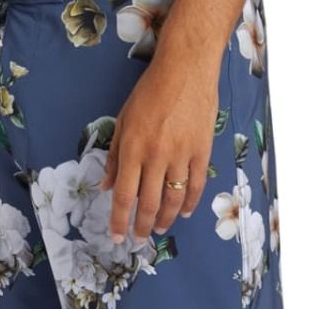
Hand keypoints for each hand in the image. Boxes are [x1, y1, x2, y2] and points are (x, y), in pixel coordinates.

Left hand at [100, 53, 218, 241]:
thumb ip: (115, 157)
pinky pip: (196, 185)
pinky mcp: (201, 151)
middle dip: (142, 227)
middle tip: (139, 240)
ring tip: (159, 228)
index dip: (119, 221)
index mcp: (133, 149)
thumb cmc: (150, 91)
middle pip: (148, 203)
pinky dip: (190, 204)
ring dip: (165, 219)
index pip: (124, 196)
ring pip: (174, 199)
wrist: (186, 68)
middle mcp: (156, 156)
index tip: (117, 238)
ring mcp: (181, 155)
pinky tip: (185, 213)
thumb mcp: (123, 121)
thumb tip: (106, 186)